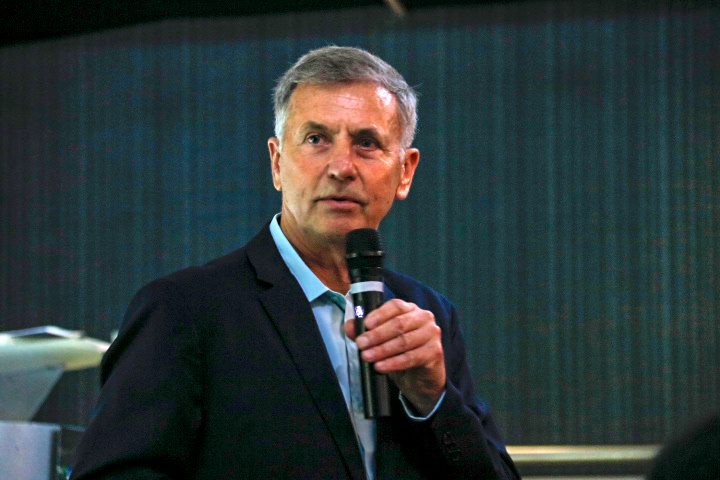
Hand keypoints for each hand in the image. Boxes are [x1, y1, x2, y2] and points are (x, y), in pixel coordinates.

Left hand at [344, 299, 445, 415]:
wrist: (420, 376)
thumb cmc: (400, 352)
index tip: (365, 324)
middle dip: (377, 335)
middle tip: (360, 344)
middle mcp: (424, 318)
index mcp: (410, 309)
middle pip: (399, 324)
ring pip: (404, 341)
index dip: (379, 314)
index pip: (395, 306)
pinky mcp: (434, 352)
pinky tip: (380, 366)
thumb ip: (366, 331)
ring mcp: (432, 334)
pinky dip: (393, 363)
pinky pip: (411, 357)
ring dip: (382, 350)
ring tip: (366, 356)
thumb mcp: (382, 341)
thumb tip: (350, 326)